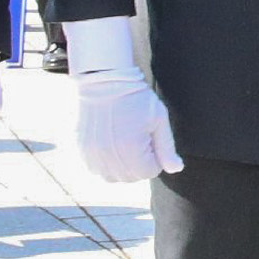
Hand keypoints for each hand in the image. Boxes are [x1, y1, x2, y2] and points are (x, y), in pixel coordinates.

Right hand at [66, 17, 179, 182]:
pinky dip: (105, 163)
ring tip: (125, 144)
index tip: (151, 140)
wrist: (106, 81)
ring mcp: (93, 153)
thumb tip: (176, 169)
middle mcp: (110, 155)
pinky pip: (95, 169)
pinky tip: (111, 145)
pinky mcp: (82, 148)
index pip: (150, 172)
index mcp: (131, 149)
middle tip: (139, 140)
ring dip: (122, 167)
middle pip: (131, 177)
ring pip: (112, 177)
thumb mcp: (159, 120)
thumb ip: (167, 148)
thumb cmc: (137, 99)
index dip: (155, 158)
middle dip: (140, 164)